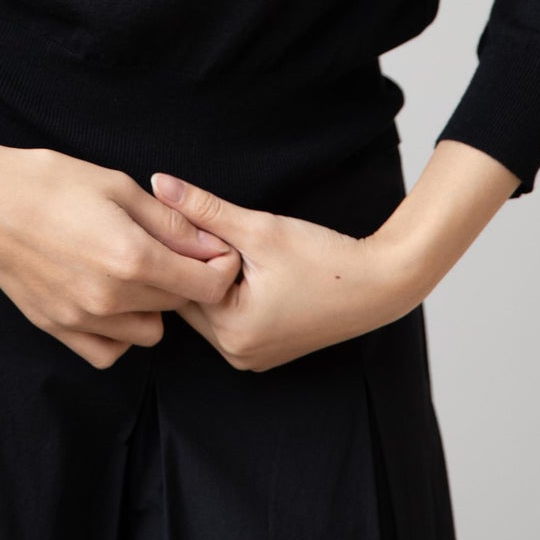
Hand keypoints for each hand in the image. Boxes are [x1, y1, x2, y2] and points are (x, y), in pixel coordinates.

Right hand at [0, 144, 244, 368]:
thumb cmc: (49, 181)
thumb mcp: (118, 187)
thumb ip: (170, 223)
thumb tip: (213, 245)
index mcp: (131, 258)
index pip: (206, 286)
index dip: (219, 267)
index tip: (211, 249)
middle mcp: (110, 299)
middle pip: (178, 307)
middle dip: (183, 280)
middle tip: (164, 247)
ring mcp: (81, 319)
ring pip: (147, 334)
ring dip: (151, 307)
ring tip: (132, 270)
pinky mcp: (56, 328)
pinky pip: (108, 351)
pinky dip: (117, 331)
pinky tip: (107, 296)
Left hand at [148, 171, 418, 372]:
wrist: (381, 284)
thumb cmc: (325, 258)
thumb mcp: (260, 229)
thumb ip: (205, 208)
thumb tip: (158, 183)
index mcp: (231, 332)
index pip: (179, 283)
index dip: (182, 247)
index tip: (191, 218)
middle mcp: (237, 354)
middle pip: (192, 299)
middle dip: (195, 263)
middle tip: (215, 229)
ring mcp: (252, 356)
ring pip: (210, 307)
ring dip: (213, 276)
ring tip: (238, 246)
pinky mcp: (266, 350)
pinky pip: (231, 317)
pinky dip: (231, 291)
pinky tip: (249, 266)